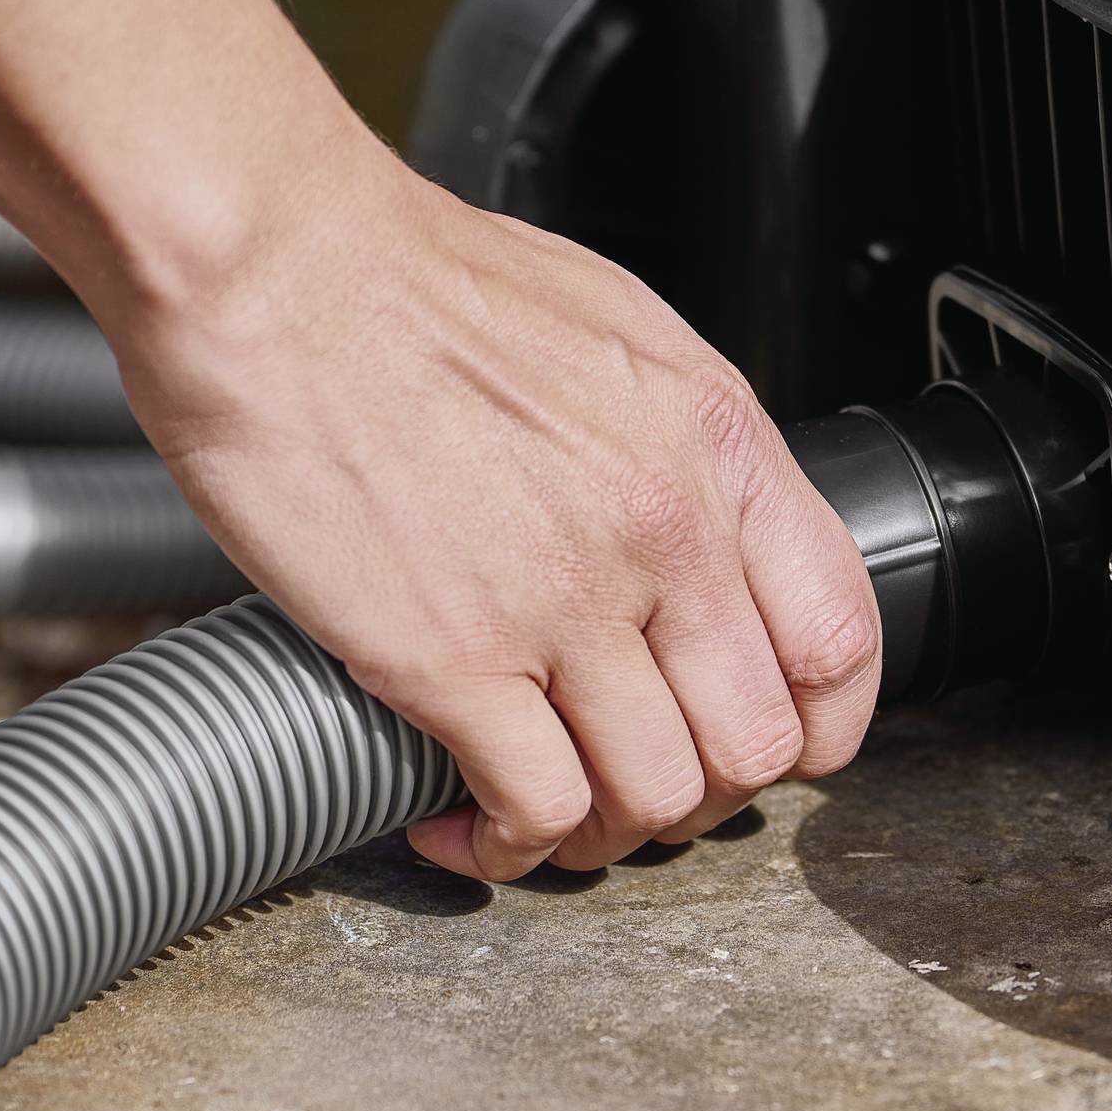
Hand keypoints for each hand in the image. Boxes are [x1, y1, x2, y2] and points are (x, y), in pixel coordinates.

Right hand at [103, 135, 881, 879]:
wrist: (272, 267)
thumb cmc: (410, 283)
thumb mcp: (610, 334)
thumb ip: (675, 447)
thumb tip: (696, 533)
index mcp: (716, 447)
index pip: (839, 636)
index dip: (813, 724)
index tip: (765, 744)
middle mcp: (666, 530)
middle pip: (753, 743)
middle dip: (697, 794)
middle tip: (631, 786)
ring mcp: (567, 602)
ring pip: (655, 795)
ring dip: (601, 834)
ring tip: (539, 814)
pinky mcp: (455, 659)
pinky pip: (537, 808)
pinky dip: (503, 842)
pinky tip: (460, 820)